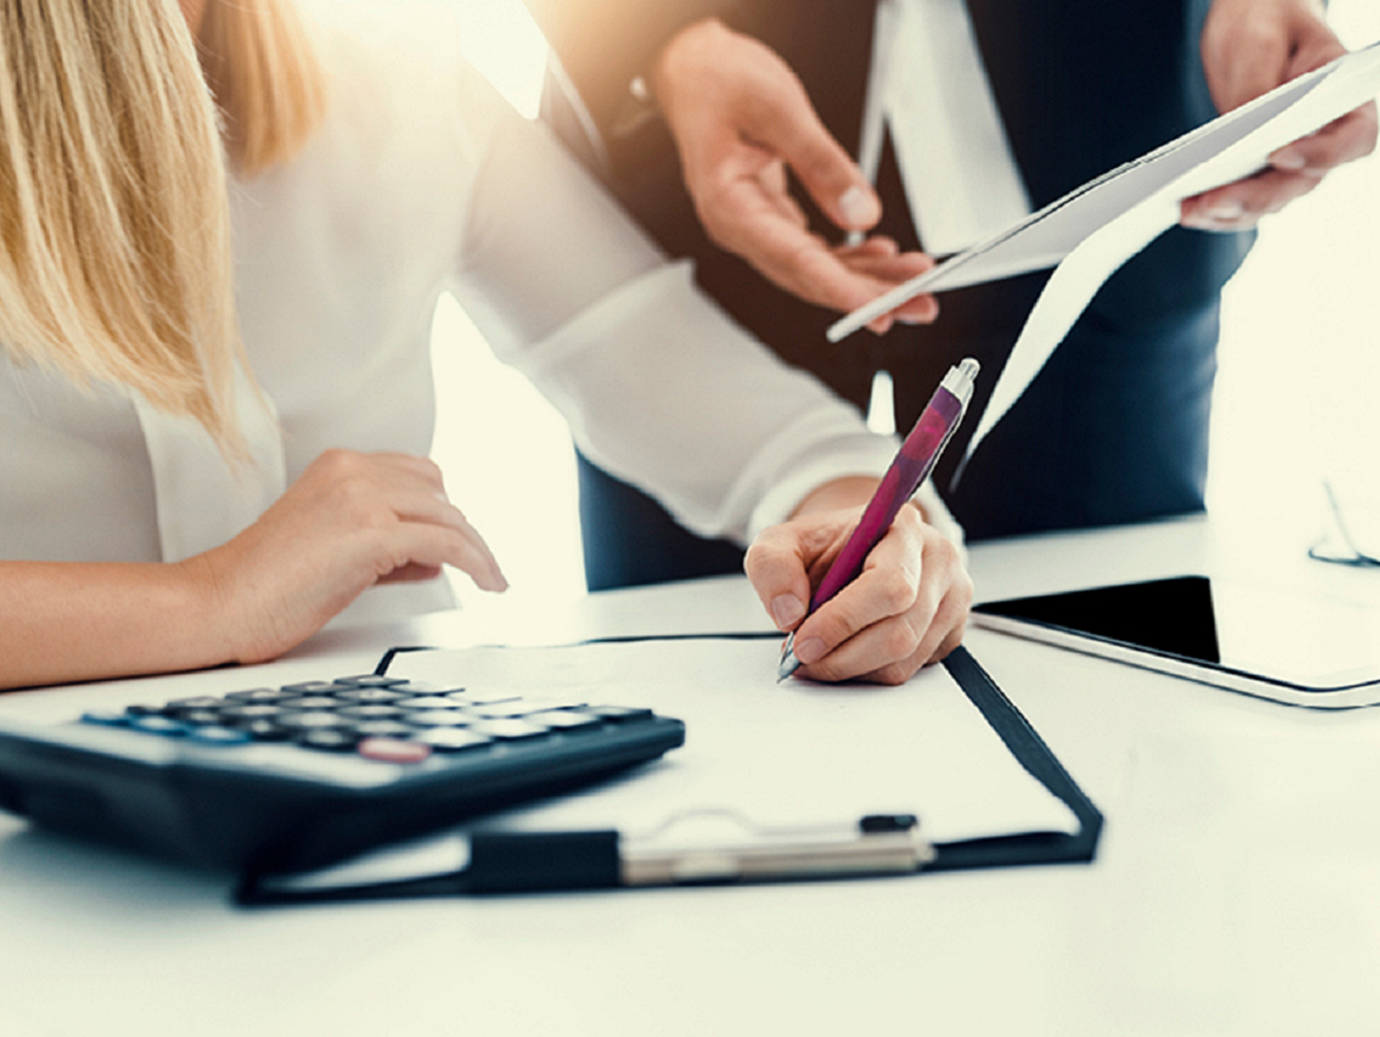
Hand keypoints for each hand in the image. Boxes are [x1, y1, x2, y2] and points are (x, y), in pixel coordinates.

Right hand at [192, 449, 505, 663]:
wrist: (220, 604)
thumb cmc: (265, 584)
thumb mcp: (334, 547)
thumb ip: (385, 543)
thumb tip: (436, 558)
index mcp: (339, 465)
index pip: (417, 475)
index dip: (441, 511)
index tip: (459, 541)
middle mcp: (353, 471)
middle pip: (439, 495)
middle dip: (462, 533)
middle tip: (481, 567)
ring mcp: (361, 499)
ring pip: (448, 517)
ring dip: (477, 550)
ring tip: (491, 578)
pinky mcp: (370, 534)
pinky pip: (445, 544)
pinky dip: (475, 562)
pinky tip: (487, 582)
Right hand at [652, 18, 937, 333]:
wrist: (693, 69)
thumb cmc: (717, 80)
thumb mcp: (777, 108)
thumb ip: (821, 163)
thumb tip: (861, 211)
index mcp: (728, 204)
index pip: (792, 260)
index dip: (839, 288)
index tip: (877, 307)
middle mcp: (738, 225)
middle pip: (808, 277)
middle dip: (867, 294)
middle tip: (918, 304)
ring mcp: (752, 224)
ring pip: (814, 268)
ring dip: (865, 279)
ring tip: (912, 283)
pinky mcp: (767, 216)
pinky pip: (810, 249)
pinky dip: (847, 258)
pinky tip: (880, 256)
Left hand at [744, 480, 971, 683]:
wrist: (853, 549)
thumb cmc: (825, 547)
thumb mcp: (781, 542)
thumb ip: (772, 567)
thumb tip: (789, 614)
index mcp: (904, 528)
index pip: (888, 585)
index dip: (844, 621)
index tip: (803, 642)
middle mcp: (938, 560)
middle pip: (900, 631)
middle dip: (842, 656)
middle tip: (802, 658)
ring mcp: (952, 598)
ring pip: (906, 658)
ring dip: (853, 668)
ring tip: (819, 656)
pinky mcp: (951, 630)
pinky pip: (913, 670)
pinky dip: (871, 672)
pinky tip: (848, 654)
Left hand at [1181, 0, 1376, 229]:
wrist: (1254, 22)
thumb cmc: (1269, 18)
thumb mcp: (1260, 40)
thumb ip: (1257, 86)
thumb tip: (1241, 136)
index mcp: (1346, 99)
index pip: (1351, 138)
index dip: (1320, 153)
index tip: (1279, 153)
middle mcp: (1326, 136)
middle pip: (1301, 181)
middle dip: (1255, 197)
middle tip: (1212, 202)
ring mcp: (1294, 157)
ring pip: (1271, 199)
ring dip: (1231, 212)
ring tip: (1192, 210)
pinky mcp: (1261, 166)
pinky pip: (1246, 198)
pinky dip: (1218, 209)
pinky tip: (1189, 209)